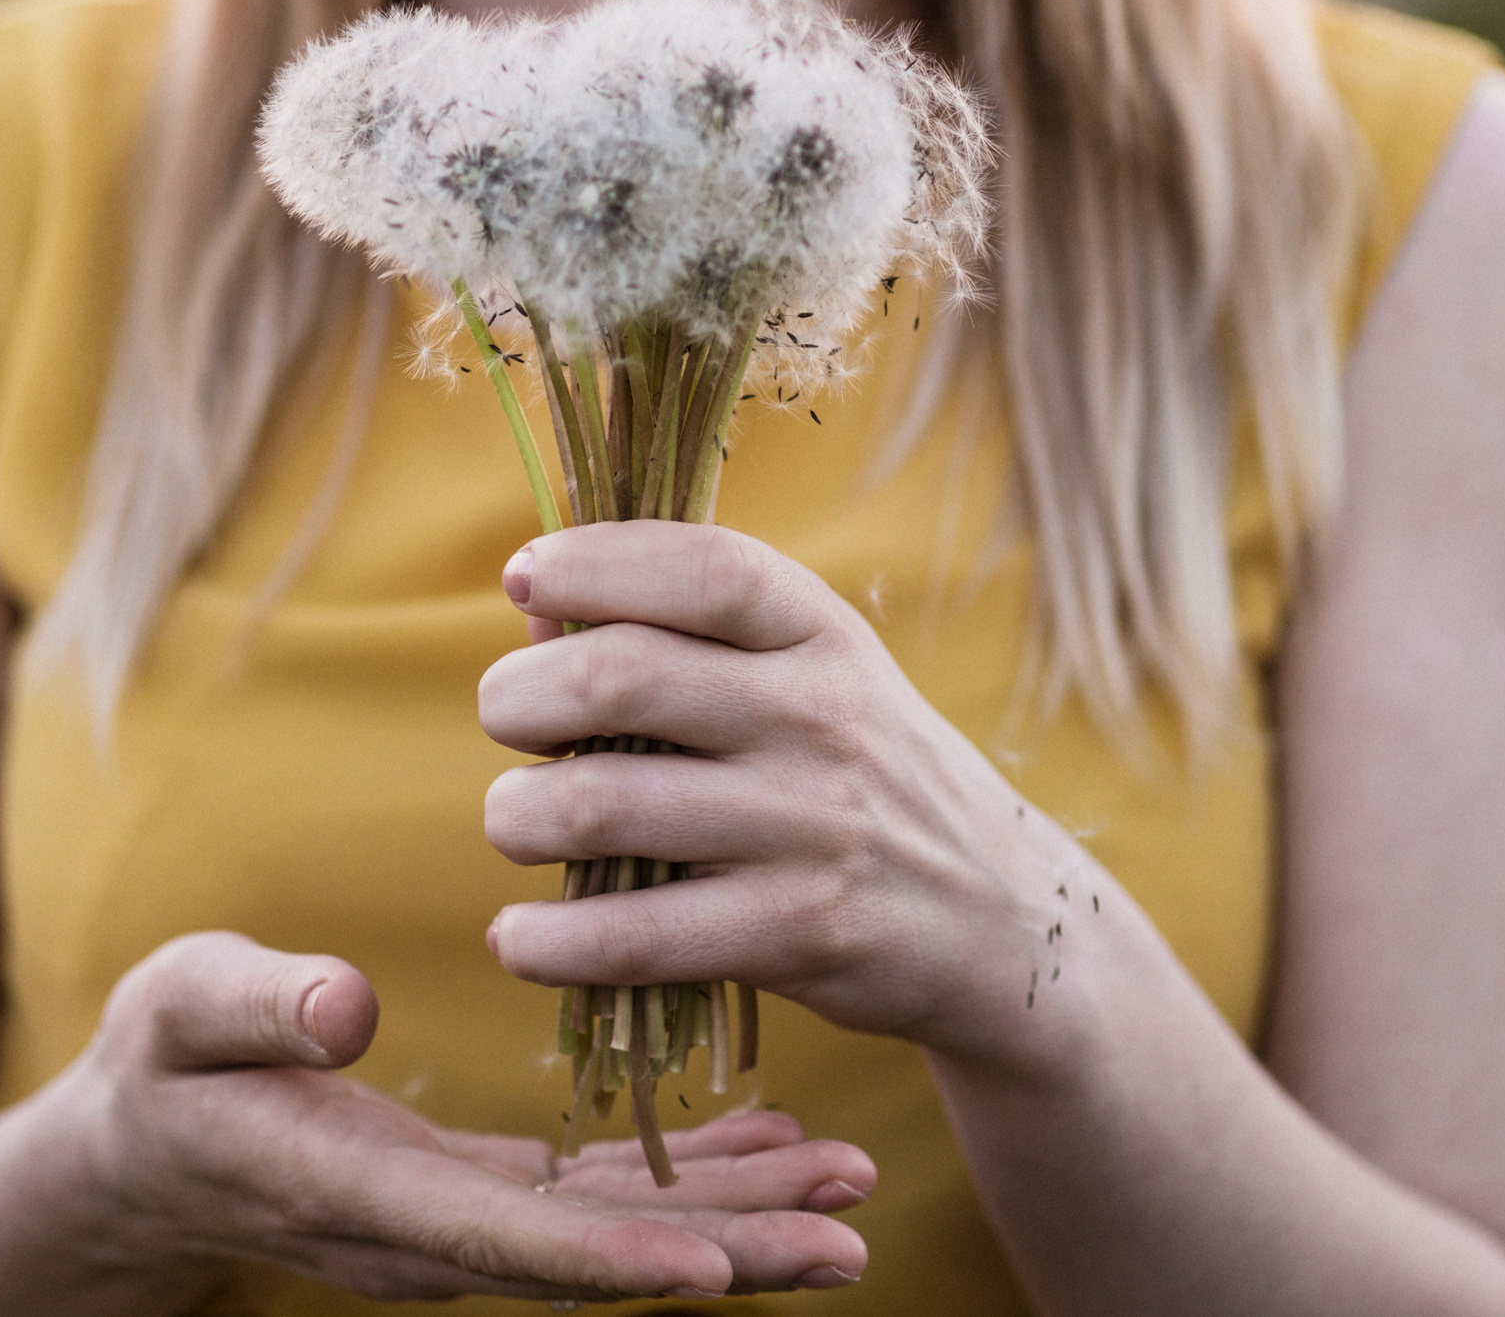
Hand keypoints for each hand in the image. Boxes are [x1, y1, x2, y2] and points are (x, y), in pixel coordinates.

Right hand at [47, 931, 876, 1303]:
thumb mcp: (181, 1008)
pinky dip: (692, 1182)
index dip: (614, 1255)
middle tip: (851, 1235)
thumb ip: (257, 1008)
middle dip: (730, 1255)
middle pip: (596, 1261)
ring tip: (847, 1190)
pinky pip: (601, 1201)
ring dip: (738, 1220)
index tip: (717, 1267)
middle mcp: (430, 1233)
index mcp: (362, 1192)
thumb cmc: (159, 1067)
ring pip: (619, 1236)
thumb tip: (344, 1008)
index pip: (505, 1236)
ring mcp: (464, 1224)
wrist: (140, 1155)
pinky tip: (770, 1149)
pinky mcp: (482, 1196)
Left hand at [478, 522, 1087, 1074]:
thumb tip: (536, 628)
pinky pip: (633, 935)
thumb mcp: (817, 679)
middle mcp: (819, 716)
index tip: (520, 580)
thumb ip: (693, 643)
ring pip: (601, 805)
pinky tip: (520, 937)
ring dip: (515, 817)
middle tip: (505, 719)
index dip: (594, 563)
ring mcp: (810, 826)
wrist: (999, 919)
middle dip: (519, 697)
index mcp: (821, 634)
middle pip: (620, 676)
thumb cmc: (863, 778)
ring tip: (516, 825)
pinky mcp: (797, 932)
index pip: (701, 568)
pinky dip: (547, 941)